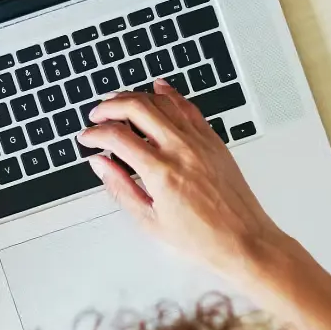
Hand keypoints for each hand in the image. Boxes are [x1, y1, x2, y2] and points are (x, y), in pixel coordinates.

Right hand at [82, 78, 291, 281]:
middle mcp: (181, 150)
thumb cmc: (202, 238)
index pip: (117, 137)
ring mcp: (199, 141)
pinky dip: (169, 94)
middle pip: (137, 107)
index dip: (95, 134)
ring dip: (135, 96)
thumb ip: (121, 188)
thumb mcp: (150, 221)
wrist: (243, 241)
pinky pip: (188, 107)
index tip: (87, 138)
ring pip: (162, 101)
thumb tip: (101, 165)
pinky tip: (158, 89)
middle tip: (97, 115)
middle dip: (110, 107)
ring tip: (119, 102)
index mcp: (161, 173)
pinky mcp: (213, 140)